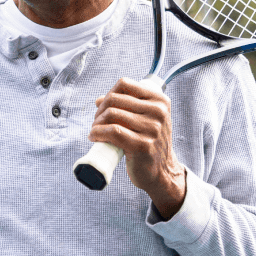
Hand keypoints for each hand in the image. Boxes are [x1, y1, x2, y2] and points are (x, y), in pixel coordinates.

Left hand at [88, 77, 185, 219]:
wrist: (162, 171)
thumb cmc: (149, 143)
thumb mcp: (146, 120)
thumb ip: (127, 107)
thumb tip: (99, 99)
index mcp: (160, 101)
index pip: (124, 84)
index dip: (108, 94)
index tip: (103, 107)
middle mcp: (159, 112)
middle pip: (114, 99)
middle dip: (99, 110)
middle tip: (96, 122)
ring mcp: (153, 129)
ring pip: (111, 114)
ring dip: (96, 123)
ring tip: (95, 131)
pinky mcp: (142, 145)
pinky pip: (112, 131)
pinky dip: (97, 133)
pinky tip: (94, 137)